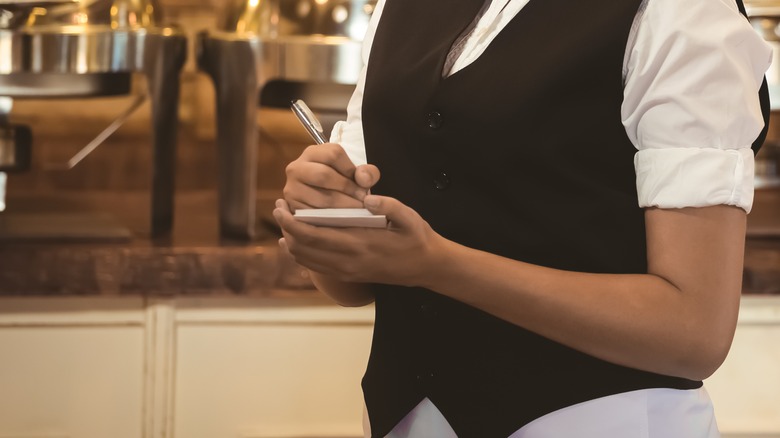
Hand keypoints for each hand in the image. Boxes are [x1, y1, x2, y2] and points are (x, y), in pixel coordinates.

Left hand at [273, 195, 442, 286]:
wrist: (426, 267)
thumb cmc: (417, 238)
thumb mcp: (409, 217)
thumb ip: (389, 205)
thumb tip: (367, 198)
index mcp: (360, 243)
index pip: (314, 235)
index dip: (291, 222)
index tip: (281, 206)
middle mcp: (348, 260)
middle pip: (303, 248)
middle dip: (285, 228)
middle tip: (277, 209)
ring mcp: (347, 271)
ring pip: (306, 260)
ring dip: (290, 241)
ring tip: (285, 222)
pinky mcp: (348, 275)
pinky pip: (316, 267)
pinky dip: (301, 255)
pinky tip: (296, 242)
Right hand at [283, 143, 379, 210]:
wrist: (318, 201)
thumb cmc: (339, 184)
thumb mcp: (354, 174)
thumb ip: (367, 173)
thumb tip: (364, 180)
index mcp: (313, 153)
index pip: (334, 154)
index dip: (351, 169)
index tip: (364, 184)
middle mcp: (297, 167)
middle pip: (324, 175)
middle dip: (348, 189)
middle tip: (363, 200)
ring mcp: (292, 188)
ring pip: (321, 198)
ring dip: (344, 207)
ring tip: (357, 211)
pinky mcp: (293, 207)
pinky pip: (315, 215)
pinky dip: (333, 218)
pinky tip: (344, 219)